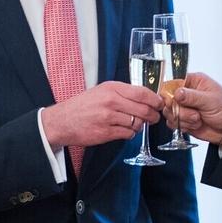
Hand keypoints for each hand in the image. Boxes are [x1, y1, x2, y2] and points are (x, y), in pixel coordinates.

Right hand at [41, 81, 161, 147]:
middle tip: (154, 118)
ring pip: (137, 123)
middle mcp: (111, 101)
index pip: (142, 93)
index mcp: (111, 88)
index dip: (155, 100)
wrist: (62, 121)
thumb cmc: (82, 106)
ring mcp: (108, 118)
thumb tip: (146, 98)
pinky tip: (123, 130)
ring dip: (139, 125)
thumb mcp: (101, 91)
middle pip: (144, 109)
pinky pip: (128, 134)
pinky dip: (129, 134)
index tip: (160, 104)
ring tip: (133, 124)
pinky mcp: (106, 133)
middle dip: (153, 115)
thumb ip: (122, 93)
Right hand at [170, 72, 221, 147]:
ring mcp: (183, 107)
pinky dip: (183, 126)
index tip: (173, 101)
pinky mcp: (182, 119)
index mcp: (194, 82)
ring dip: (183, 119)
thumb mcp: (211, 100)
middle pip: (168, 99)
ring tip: (197, 119)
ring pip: (169, 112)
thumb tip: (177, 93)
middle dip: (179, 110)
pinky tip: (194, 124)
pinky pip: (172, 123)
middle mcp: (186, 93)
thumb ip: (192, 97)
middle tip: (194, 114)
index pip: (173, 83)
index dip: (169, 93)